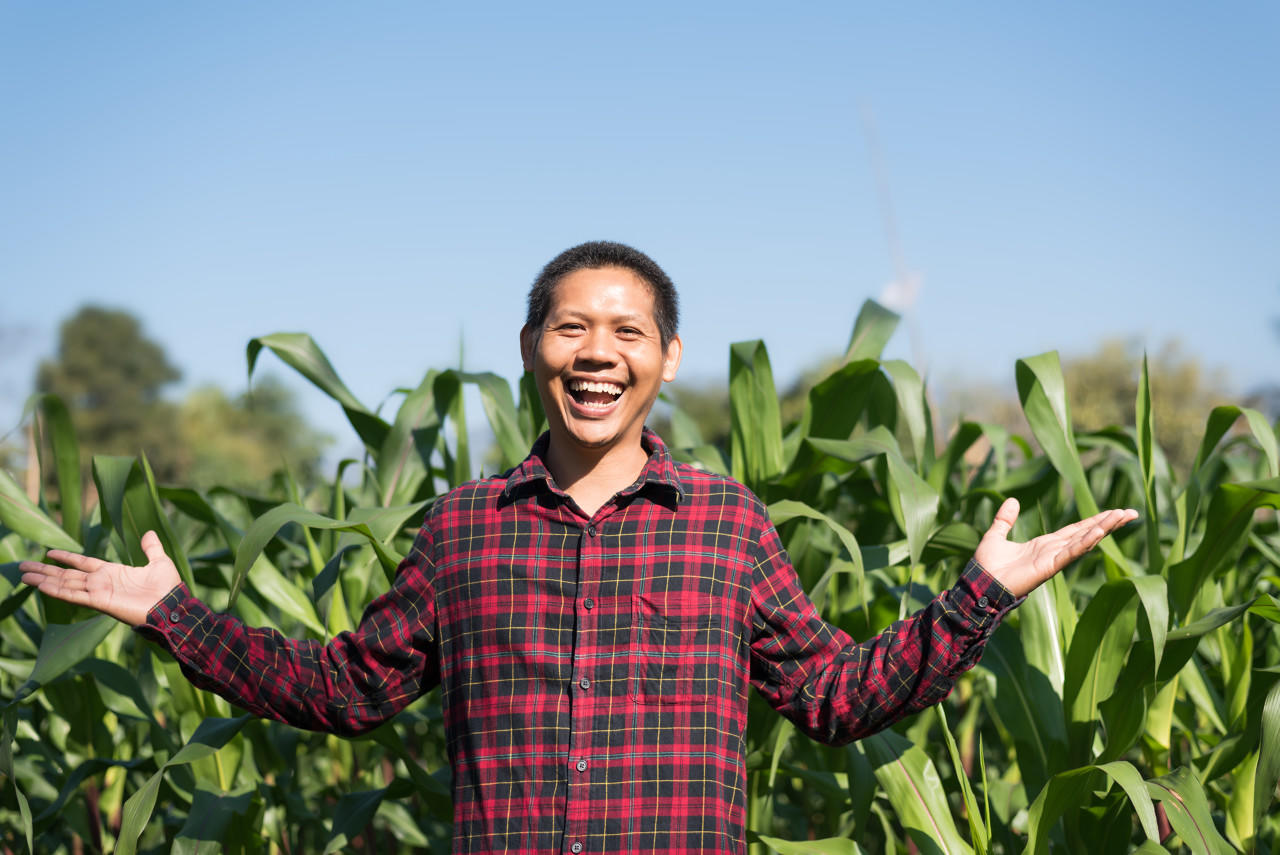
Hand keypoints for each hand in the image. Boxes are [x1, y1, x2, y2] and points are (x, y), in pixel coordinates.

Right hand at [19, 531, 180, 626]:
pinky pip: (75, 596)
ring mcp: (99, 593)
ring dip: (45, 580)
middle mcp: (102, 583)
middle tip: (23, 566)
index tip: (49, 552)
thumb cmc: (168, 588)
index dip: (67, 558)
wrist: (172, 606)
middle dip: (45, 570)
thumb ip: (151, 548)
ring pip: (66, 585)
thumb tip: (149, 533)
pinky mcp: (100, 602)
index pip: (84, 563)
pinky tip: (42, 586)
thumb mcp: (159, 562)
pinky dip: (59, 591)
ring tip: (24, 576)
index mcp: (113, 572)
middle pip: (67, 575)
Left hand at [975, 498, 1137, 596]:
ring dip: (1103, 528)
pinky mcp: (1049, 567)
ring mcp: (1053, 560)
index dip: (1095, 520)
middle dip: (1109, 523)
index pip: (1076, 529)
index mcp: (1045, 544)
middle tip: (1131, 512)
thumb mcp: (996, 535)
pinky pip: (1070, 552)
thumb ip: (1005, 519)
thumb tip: (1012, 500)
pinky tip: (1099, 531)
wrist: (979, 583)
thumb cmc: (986, 565)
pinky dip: (1084, 542)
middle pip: (1087, 533)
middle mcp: (1054, 551)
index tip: (1115, 511)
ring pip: (1084, 541)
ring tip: (1122, 516)